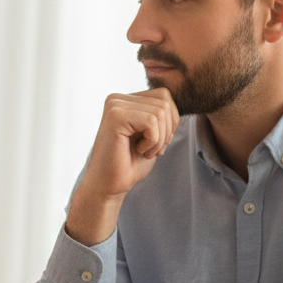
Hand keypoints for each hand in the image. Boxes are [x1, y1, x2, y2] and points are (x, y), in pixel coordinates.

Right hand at [67, 88, 178, 244]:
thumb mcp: (151, 135)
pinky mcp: (116, 116)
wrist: (108, 186)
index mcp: (124, 100)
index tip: (154, 143)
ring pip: (161, 111)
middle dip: (166, 131)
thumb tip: (173, 102)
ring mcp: (114, 106)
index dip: (169, 122)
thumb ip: (160, 116)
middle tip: (150, 150)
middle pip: (165, 102)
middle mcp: (116, 99)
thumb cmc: (128, 164)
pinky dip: (153, 141)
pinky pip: (152, 121)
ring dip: (159, 138)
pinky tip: (139, 151)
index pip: (164, 96)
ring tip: (144, 151)